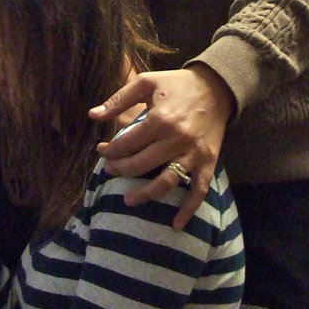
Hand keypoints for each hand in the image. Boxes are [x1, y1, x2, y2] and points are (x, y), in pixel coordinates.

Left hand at [88, 64, 232, 229]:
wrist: (216, 88)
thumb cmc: (177, 85)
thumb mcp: (146, 82)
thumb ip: (118, 99)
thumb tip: (92, 115)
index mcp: (160, 119)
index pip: (127, 143)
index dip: (110, 150)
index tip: (102, 150)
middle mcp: (177, 139)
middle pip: (142, 164)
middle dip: (120, 169)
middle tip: (110, 170)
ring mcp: (194, 154)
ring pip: (166, 182)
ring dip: (145, 195)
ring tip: (127, 200)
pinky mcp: (208, 163)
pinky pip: (199, 191)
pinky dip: (188, 210)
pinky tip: (175, 225)